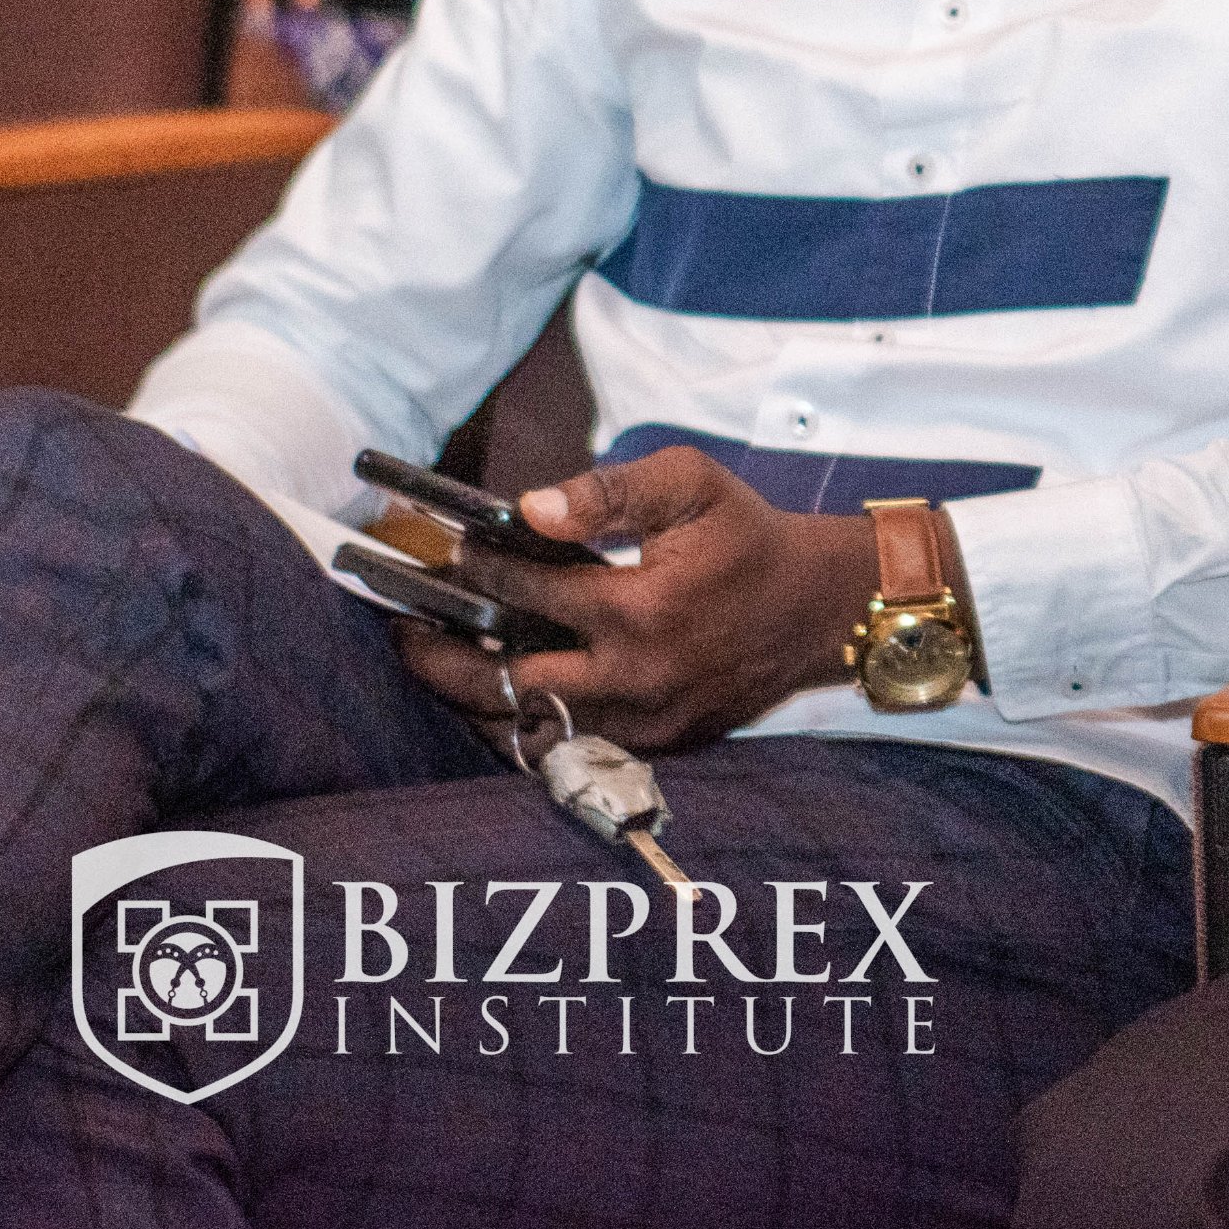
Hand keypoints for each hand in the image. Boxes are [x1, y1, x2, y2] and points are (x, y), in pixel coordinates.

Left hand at [388, 446, 878, 750]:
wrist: (822, 604)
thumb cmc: (750, 536)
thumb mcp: (691, 485)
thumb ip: (609, 491)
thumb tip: (530, 508)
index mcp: (641, 607)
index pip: (526, 592)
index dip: (478, 570)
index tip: (451, 555)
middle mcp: (636, 674)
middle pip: (505, 682)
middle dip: (441, 658)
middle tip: (406, 633)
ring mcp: (647, 717)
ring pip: (531, 727)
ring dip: (479, 700)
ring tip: (442, 669)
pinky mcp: (661, 741)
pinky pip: (574, 743)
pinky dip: (532, 721)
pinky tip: (508, 692)